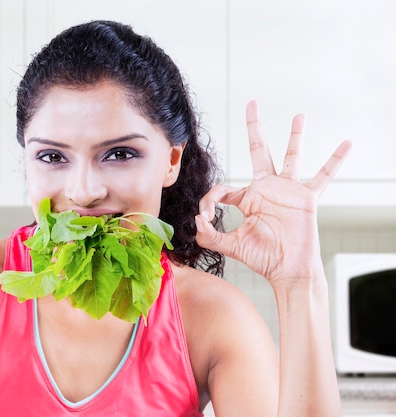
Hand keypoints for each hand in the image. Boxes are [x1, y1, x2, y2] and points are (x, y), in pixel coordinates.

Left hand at [195, 101, 351, 283]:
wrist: (287, 271)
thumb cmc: (263, 259)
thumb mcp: (230, 246)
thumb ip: (209, 236)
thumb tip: (196, 221)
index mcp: (248, 199)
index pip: (223, 189)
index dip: (209, 201)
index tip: (205, 217)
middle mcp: (267, 189)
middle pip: (259, 152)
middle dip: (254, 129)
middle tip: (251, 104)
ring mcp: (288, 191)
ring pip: (291, 156)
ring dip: (295, 136)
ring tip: (299, 116)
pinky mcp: (307, 198)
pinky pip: (324, 176)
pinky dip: (335, 160)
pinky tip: (347, 143)